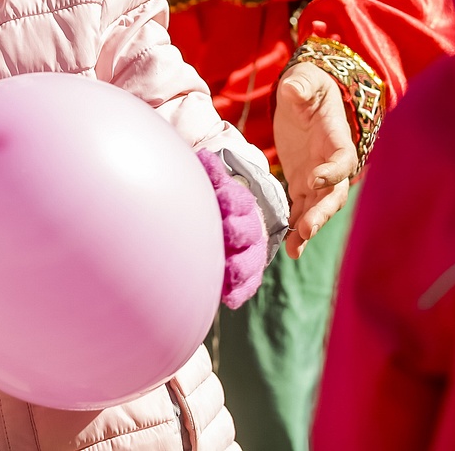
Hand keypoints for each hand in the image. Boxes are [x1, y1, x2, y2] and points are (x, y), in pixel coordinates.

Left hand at [198, 149, 266, 308]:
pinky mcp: (242, 273)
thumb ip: (209, 171)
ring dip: (242, 265)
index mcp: (238, 202)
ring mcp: (246, 251)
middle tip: (226, 231)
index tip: (221, 201)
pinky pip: (246, 283)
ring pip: (251, 259)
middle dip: (239, 230)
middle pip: (248, 230)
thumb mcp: (209, 179)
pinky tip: (229, 297)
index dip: (232, 200)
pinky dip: (240, 291)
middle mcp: (247, 226)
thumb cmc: (211, 196)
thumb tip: (204, 157)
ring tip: (230, 270)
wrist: (221, 218)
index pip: (238, 200)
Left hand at [273, 61, 356, 258]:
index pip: (342, 159)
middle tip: (307, 228)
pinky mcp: (301, 183)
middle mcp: (331, 162)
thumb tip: (292, 90)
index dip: (331, 172)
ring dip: (308, 228)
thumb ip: (300, 86)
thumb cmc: (309, 85)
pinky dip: (295, 227)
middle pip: (334, 193)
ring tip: (294, 250)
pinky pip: (301, 208)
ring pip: (318, 207)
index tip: (312, 180)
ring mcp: (317, 176)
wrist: (306, 97)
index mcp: (337, 138)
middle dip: (322, 212)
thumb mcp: (305, 80)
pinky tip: (287, 248)